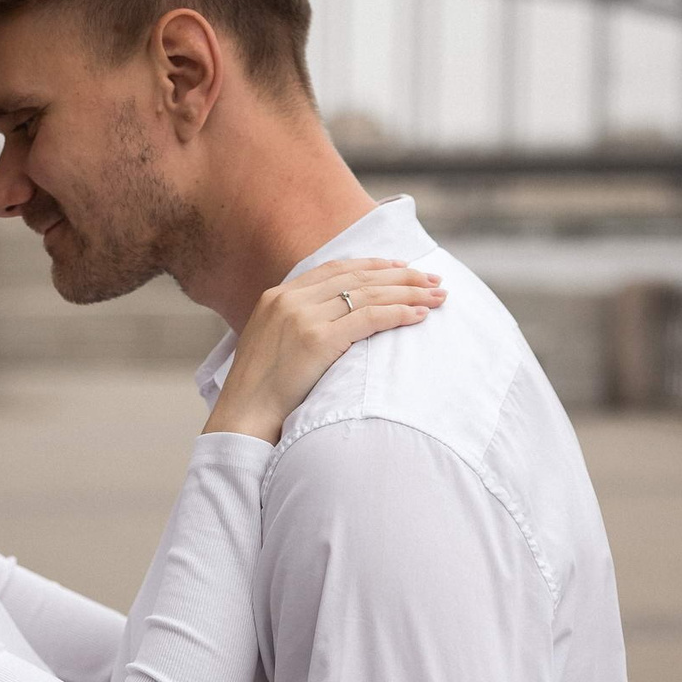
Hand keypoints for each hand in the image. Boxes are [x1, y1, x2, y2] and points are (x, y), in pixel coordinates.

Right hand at [206, 258, 444, 442]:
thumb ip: (296, 322)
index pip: (335, 269)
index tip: (402, 268)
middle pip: (357, 277)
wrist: (243, 415)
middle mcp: (289, 299)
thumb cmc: (260, 390)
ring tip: (437, 296)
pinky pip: (368, 318)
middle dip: (401, 276)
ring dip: (408, 293)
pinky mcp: (317, 339)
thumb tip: (332, 321)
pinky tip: (419, 315)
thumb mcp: (271, 342)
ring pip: (367, 294)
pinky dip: (398, 314)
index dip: (373, 266)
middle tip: (433, 279)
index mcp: (277, 295)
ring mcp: (302, 317)